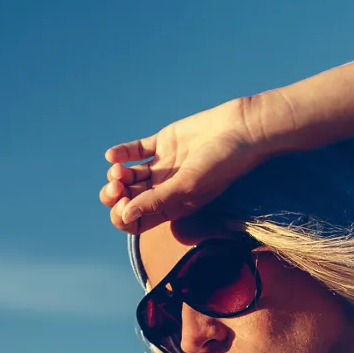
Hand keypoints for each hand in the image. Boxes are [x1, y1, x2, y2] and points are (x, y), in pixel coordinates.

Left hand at [99, 99, 262, 234]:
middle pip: (130, 200)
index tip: (124, 204)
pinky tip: (114, 156)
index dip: (125, 216)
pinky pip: (135, 152)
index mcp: (174, 207)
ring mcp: (163, 167)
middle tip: (116, 187)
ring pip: (129, 177)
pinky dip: (121, 154)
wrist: (239, 131)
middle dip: (116, 197)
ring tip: (119, 170)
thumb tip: (125, 216)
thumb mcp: (188, 186)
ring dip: (117, 176)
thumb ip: (156, 201)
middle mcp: (166, 189)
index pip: (140, 221)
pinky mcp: (162, 144)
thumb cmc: (221, 164)